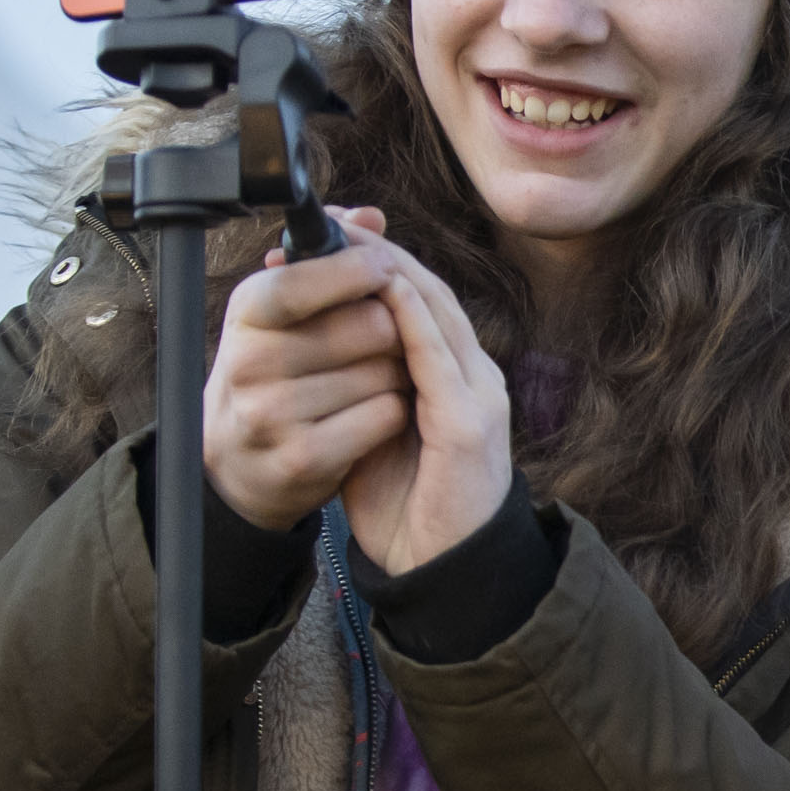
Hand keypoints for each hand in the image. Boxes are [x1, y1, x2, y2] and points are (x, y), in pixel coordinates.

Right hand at [201, 206, 409, 530]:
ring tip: (382, 376)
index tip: (385, 269)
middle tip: (390, 337)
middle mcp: (250, 361)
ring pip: (384, 372)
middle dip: (395, 328)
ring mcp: (272, 414)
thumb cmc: (273, 371)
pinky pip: (384, 416)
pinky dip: (394, 412)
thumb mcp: (282, 314)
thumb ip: (328, 262)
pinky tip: (378, 412)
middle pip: (369, 325)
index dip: (359, 270)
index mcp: (246, 312)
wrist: (239, 463)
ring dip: (400, 372)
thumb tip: (371, 215)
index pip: (308, 279)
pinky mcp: (302, 458)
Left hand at [331, 228, 514, 575]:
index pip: (418, 301)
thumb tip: (310, 350)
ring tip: (354, 238)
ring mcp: (478, 395)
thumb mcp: (371, 432)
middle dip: (381, 253)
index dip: (376, 263)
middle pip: (430, 292)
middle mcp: (474, 376)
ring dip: (395, 269)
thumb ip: (356, 386)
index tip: (330, 236)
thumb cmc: (406, 507)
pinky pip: (440, 354)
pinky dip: (413, 315)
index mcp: (454, 378)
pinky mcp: (470, 421)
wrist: (441, 570)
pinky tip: (385, 287)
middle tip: (338, 220)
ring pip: (438, 312)